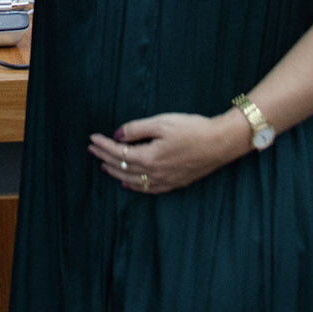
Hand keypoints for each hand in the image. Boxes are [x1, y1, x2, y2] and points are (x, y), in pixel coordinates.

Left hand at [88, 113, 245, 195]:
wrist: (220, 143)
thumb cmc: (193, 128)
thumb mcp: (162, 122)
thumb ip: (137, 129)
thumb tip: (117, 136)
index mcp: (150, 157)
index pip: (119, 152)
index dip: (103, 145)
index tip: (92, 138)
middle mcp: (155, 173)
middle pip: (122, 167)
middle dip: (105, 158)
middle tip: (92, 150)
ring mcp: (165, 181)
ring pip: (132, 180)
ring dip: (115, 172)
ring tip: (103, 165)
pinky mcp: (174, 183)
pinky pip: (147, 189)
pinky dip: (133, 186)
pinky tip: (126, 183)